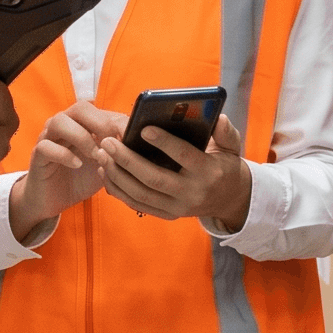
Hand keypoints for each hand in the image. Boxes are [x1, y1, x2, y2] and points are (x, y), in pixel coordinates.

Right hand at [9, 102, 123, 243]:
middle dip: (100, 123)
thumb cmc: (81, 178)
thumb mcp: (107, 165)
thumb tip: (145, 148)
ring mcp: (49, 137)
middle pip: (80, 107)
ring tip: (96, 156)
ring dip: (82, 137)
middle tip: (113, 143)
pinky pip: (46, 146)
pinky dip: (64, 154)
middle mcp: (65, 124)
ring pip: (60, 122)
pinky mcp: (38, 154)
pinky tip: (77, 165)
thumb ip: (121, 154)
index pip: (102, 111)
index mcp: (83, 123)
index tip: (133, 138)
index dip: (119, 121)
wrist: (53, 199)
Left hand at [98, 115, 251, 227]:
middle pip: (154, 178)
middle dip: (127, 160)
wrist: (229, 199)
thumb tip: (218, 117)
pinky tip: (106, 171)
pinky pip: (137, 204)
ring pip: (141, 194)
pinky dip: (118, 190)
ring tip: (101, 155)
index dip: (164, 142)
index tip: (143, 129)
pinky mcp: (167, 214)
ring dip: (117, 175)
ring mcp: (178, 207)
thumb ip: (225, 131)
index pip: (184, 156)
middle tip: (108, 142)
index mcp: (208, 171)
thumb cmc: (224, 165)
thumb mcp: (231, 147)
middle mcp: (192, 192)